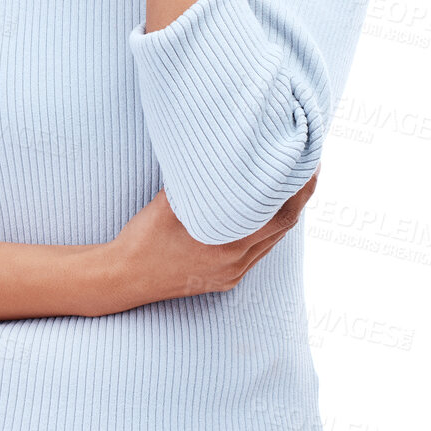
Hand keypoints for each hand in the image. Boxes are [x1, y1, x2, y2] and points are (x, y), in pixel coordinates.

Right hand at [96, 168, 321, 311]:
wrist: (122, 278)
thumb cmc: (143, 237)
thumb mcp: (171, 201)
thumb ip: (200, 181)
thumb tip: (221, 150)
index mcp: (229, 243)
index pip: (282, 214)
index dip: (300, 188)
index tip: (309, 163)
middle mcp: (236, 262)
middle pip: (283, 227)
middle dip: (298, 197)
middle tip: (307, 168)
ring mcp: (231, 274)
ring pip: (271, 241)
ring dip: (283, 214)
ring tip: (289, 185)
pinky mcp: (224, 280)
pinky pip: (256, 253)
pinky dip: (265, 231)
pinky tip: (262, 214)